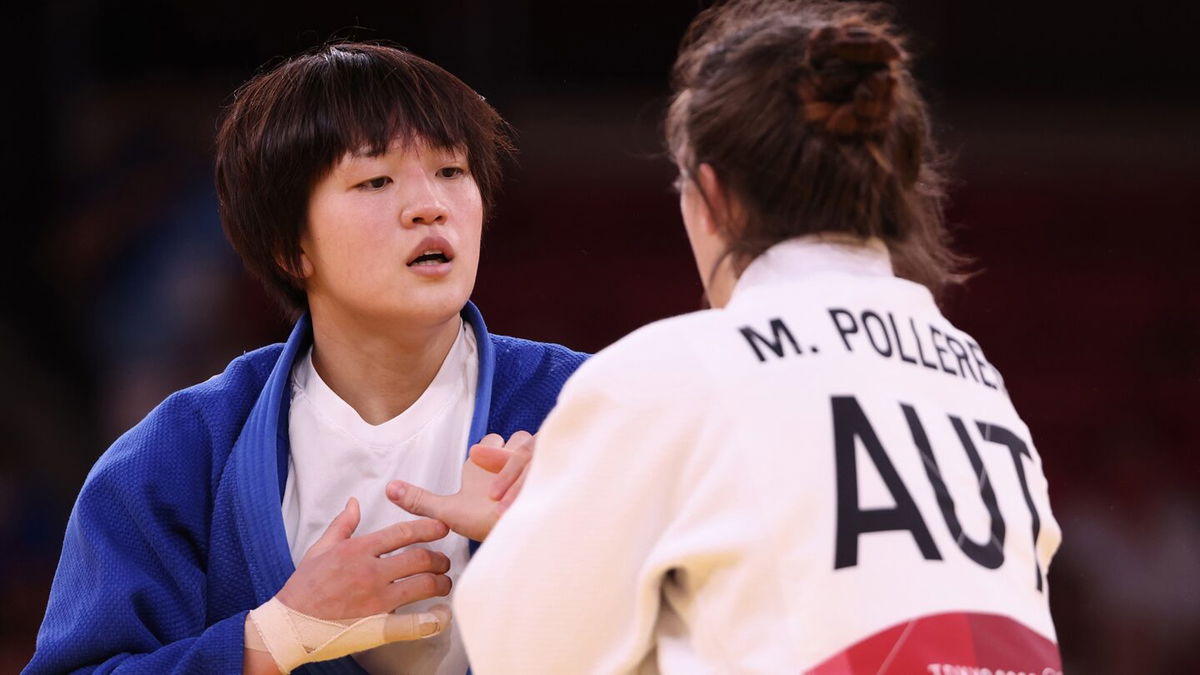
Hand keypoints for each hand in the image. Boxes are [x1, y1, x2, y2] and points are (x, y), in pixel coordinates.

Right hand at [276, 497, 451, 619]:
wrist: (290, 624)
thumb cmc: (304, 587)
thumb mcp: (320, 549)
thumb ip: (342, 525)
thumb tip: (354, 503)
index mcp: (358, 550)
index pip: (403, 533)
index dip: (429, 528)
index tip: (442, 527)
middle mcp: (370, 572)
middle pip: (419, 558)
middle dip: (439, 558)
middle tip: (443, 561)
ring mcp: (376, 600)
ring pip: (423, 585)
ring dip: (440, 582)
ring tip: (443, 583)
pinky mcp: (378, 626)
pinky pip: (415, 622)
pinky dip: (434, 618)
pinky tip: (441, 614)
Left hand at [386, 432, 534, 540]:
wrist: (512, 546)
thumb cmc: (484, 526)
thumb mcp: (449, 512)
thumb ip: (420, 501)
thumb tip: (389, 489)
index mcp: (488, 464)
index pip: (492, 439)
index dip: (487, 450)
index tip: (475, 471)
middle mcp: (511, 462)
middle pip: (517, 438)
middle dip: (503, 456)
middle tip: (490, 490)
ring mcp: (533, 470)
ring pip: (530, 449)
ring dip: (514, 472)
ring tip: (499, 501)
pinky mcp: (549, 480)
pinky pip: (543, 465)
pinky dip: (527, 483)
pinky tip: (512, 507)